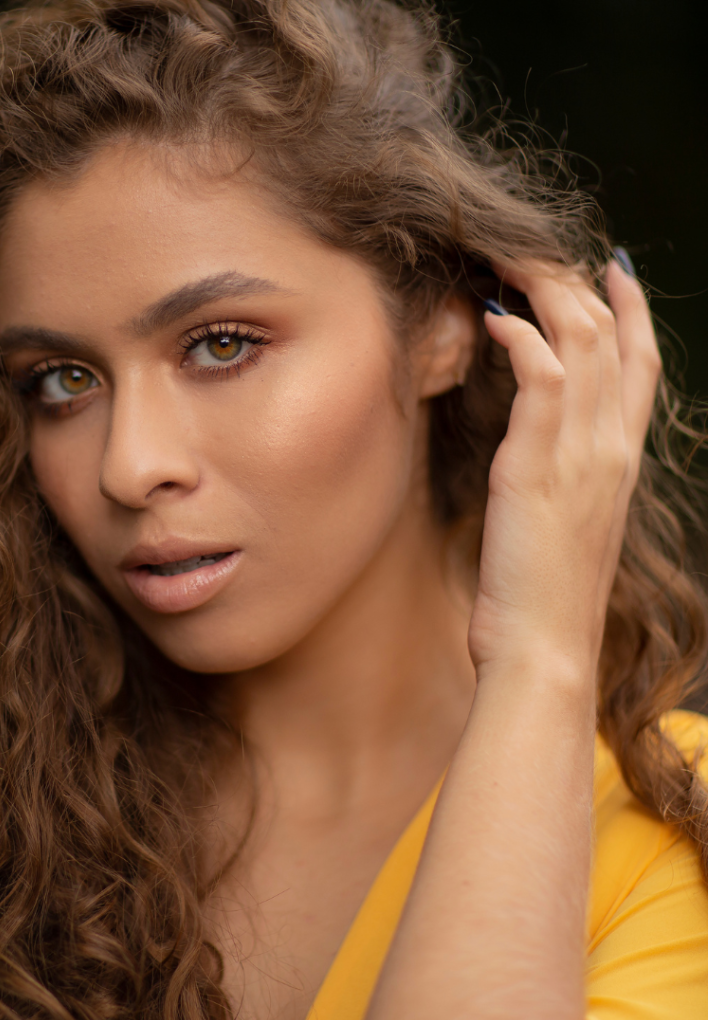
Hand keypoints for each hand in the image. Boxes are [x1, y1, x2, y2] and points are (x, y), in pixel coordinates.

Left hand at [467, 259, 660, 687]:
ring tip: (511, 266)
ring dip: (547, 294)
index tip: (613, 268)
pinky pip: (539, 377)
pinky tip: (494, 319)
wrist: (543, 649)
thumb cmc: (542, 595)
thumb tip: (534, 447)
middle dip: (582, 285)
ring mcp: (579, 454)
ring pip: (581, 344)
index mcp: (621, 461)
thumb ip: (560, 477)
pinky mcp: (537, 466)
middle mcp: (611, 449)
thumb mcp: (562, 526)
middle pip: (614, 339)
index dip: (632, 310)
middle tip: (544, 252)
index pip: (642, 365)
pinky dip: (520, 339)